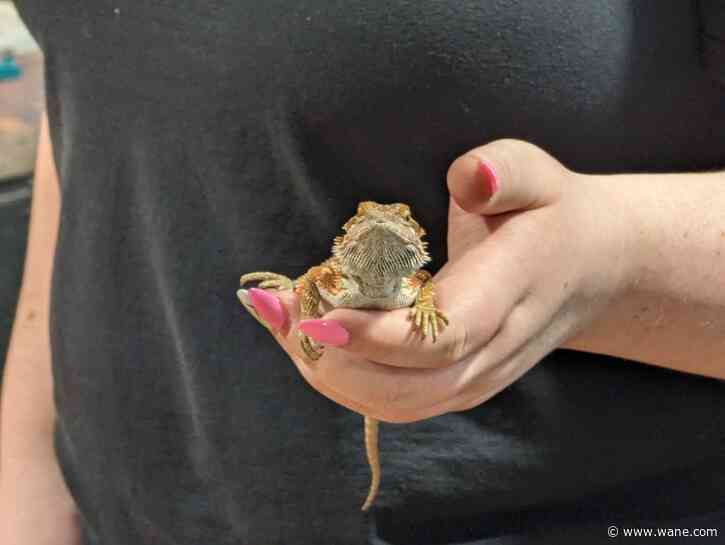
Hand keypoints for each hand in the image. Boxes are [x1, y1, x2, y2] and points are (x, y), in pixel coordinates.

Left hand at [245, 139, 637, 422]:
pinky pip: (396, 404)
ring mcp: (478, 379)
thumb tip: (468, 177)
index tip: (314, 312)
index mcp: (509, 295)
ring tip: (281, 323)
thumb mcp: (536, 174)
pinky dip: (345, 383)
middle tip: (275, 310)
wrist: (590, 269)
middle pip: (406, 387)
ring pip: (395, 405)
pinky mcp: (460, 388)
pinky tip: (312, 343)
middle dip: (330, 358)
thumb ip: (503, 171)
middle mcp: (493, 352)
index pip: (440, 335)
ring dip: (328, 374)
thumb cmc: (550, 214)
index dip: (374, 335)